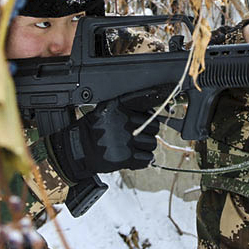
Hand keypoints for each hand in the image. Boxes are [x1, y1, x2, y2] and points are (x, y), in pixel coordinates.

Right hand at [49, 89, 163, 182]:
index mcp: (119, 107)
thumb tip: (153, 97)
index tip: (169, 88)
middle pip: (155, 126)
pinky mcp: (126, 157)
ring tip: (133, 146)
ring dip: (146, 146)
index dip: (157, 94)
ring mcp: (126, 140)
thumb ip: (128, 102)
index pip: (145, 98)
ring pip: (153, 143)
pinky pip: (148, 158)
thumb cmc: (94, 129)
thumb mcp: (106, 108)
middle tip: (138, 134)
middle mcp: (124, 121)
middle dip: (149, 131)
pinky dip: (143, 159)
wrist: (79, 149)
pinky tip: (133, 156)